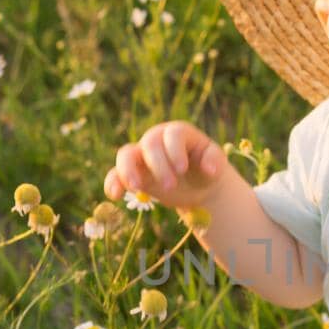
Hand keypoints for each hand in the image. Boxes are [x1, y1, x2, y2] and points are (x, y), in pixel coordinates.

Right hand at [103, 120, 227, 211]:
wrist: (197, 184)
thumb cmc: (207, 169)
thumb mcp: (217, 164)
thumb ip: (215, 161)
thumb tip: (209, 169)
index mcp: (178, 133)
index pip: (172, 134)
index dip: (175, 150)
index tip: (182, 169)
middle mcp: (157, 140)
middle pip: (149, 144)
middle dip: (158, 165)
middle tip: (172, 186)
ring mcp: (142, 156)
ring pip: (126, 154)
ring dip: (129, 170)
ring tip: (137, 188)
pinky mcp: (133, 174)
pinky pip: (115, 174)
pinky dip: (112, 183)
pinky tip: (115, 195)